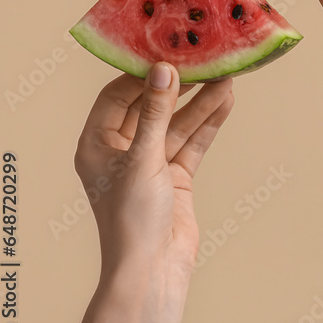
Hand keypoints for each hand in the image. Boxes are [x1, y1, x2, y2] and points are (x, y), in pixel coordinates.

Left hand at [74, 62, 234, 279]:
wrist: (153, 269)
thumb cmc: (132, 219)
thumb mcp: (142, 158)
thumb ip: (155, 112)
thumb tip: (163, 69)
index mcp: (96, 145)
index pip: (117, 96)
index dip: (142, 75)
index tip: (168, 54)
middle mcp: (122, 151)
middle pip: (151, 107)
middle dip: (178, 86)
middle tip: (202, 61)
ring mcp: (151, 164)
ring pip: (177, 124)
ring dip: (200, 102)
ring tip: (225, 76)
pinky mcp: (176, 177)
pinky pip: (193, 142)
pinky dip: (209, 123)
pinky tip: (225, 102)